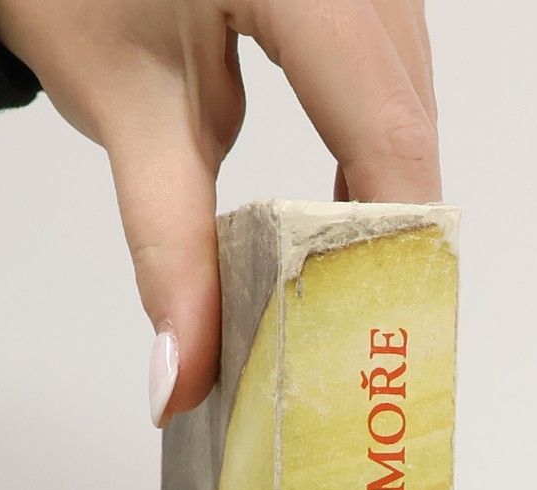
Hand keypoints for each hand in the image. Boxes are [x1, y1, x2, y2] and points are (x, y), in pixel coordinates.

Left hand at [0, 0, 439, 423]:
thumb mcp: (125, 110)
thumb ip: (169, 252)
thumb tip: (182, 378)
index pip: (384, 124)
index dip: (389, 236)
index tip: (377, 331)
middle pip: (409, 111)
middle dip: (388, 228)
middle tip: (359, 332)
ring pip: (410, 89)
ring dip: (385, 187)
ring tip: (344, 281)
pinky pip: (390, 65)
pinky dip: (369, 140)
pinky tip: (337, 203)